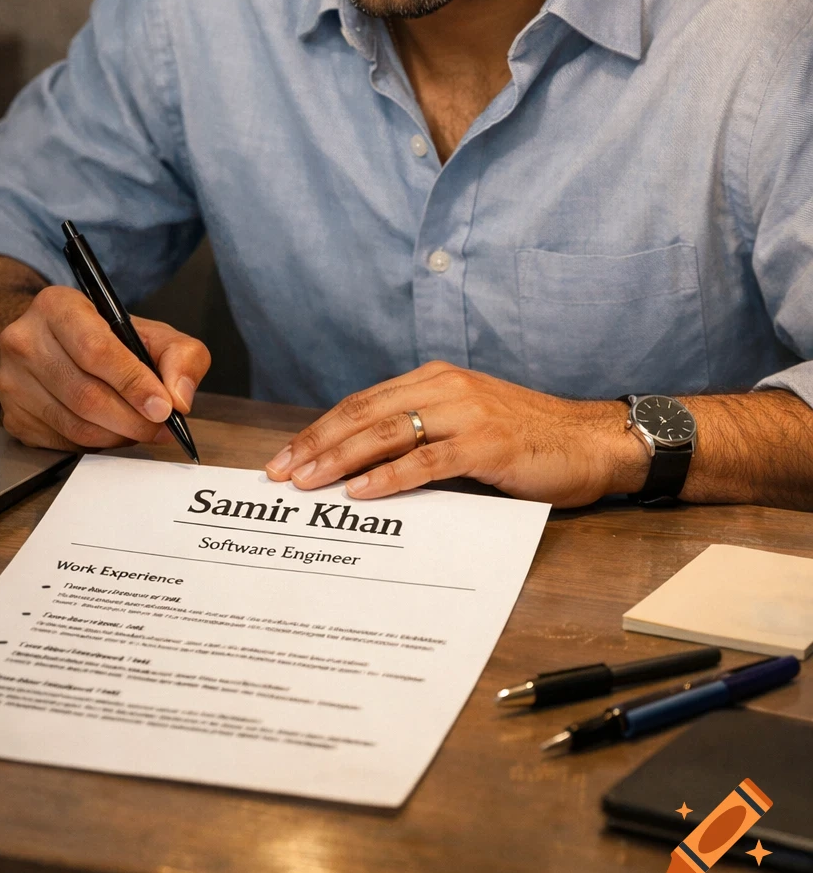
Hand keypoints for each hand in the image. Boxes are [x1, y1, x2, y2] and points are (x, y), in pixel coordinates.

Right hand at [0, 286, 210, 450]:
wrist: (56, 345)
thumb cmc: (107, 338)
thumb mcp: (152, 332)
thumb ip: (181, 356)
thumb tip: (179, 397)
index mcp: (57, 306)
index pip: (96, 350)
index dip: (133, 383)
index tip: (163, 407)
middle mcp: (24, 340)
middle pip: (85, 394)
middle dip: (132, 419)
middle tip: (160, 428)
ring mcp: (12, 381)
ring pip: (74, 424)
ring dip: (117, 435)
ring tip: (141, 430)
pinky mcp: (12, 416)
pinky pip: (61, 441)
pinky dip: (95, 444)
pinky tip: (112, 431)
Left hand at [265, 362, 647, 506]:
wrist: (593, 442)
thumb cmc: (530, 440)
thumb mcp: (468, 424)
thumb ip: (423, 433)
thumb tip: (364, 464)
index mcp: (436, 380)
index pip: (363, 403)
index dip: (321, 429)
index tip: (286, 456)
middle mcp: (445, 388)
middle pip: (364, 414)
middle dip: (316, 444)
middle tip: (279, 472)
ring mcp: (466, 414)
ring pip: (386, 433)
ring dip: (339, 459)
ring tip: (306, 482)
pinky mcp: (486, 445)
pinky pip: (425, 461)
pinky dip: (388, 478)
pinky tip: (359, 493)